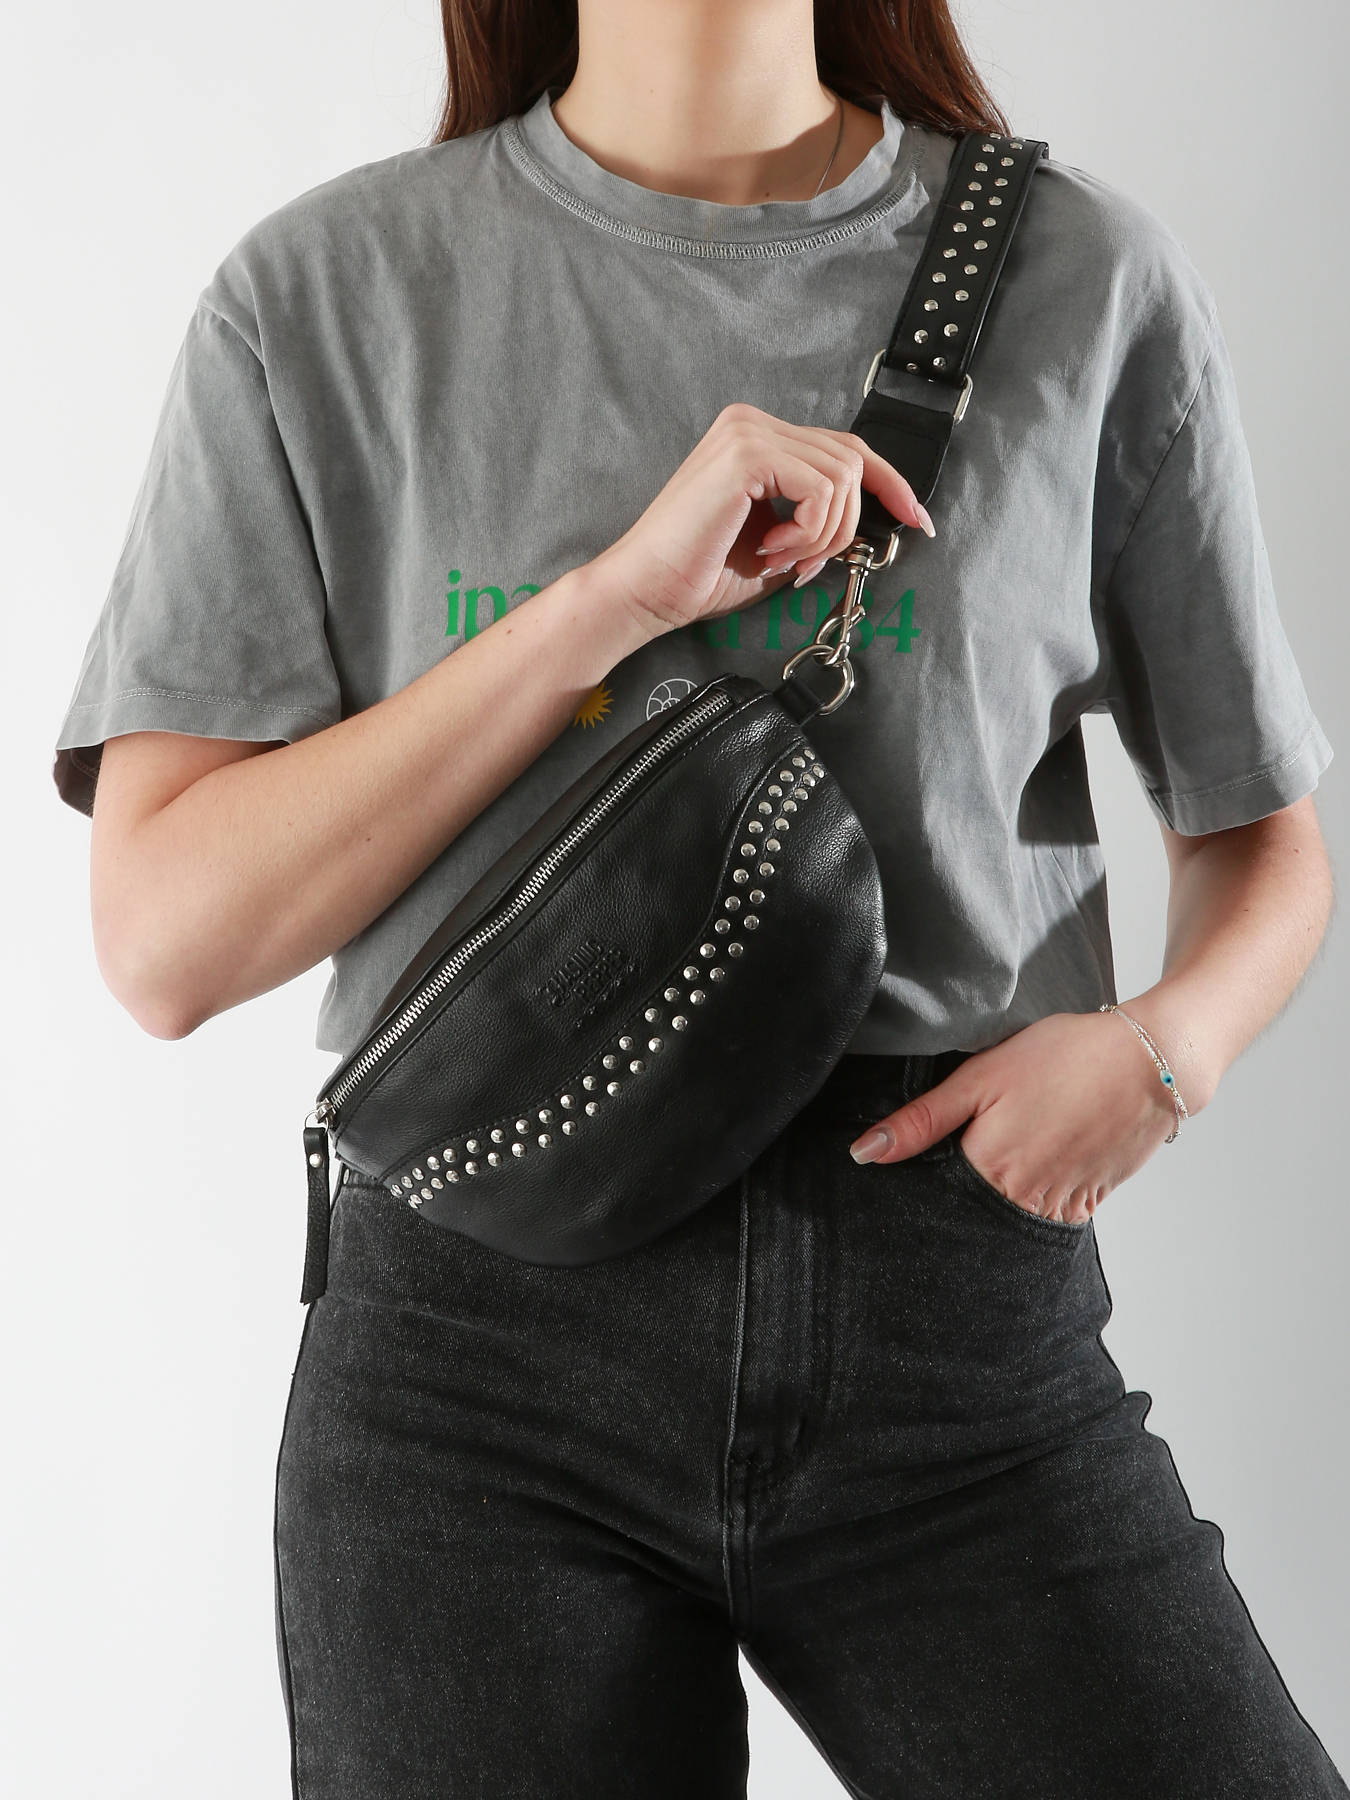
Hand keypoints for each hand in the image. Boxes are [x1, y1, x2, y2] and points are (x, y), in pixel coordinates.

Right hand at [583, 401, 934, 641]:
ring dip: (822, 534)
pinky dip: (808, 532)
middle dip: (844, 525)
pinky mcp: (747, 454)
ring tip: (779, 558)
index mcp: (757, 437)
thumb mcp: (780, 543)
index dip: (889, 484)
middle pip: (851, 460)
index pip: (845, 447)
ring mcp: (748, 432)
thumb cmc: (699, 574)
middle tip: (804, 564)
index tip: (917, 521)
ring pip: (842, 475)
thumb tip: (869, 520)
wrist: (646, 590)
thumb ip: (818, 520)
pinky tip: (769, 550)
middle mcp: (752, 423)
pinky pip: (820, 489)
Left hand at [846, 1011, 1183, 1223]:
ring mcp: (1062, 1203)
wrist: (1149, 1060)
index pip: (937, 1197)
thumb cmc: (1064, 1057)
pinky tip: (1045, 1155)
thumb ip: (921, 1120)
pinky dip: (1041, 1193)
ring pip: (1013, 1216)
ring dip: (1004, 1197)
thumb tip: (864, 1155)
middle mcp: (1025, 1198)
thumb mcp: (980, 1077)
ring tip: (1016, 1148)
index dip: (925, 1182)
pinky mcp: (1091, 1200)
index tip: (925, 1166)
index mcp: (988, 1168)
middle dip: (964, 1196)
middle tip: (983, 1145)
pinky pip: (1053, 1213)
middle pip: (975, 1213)